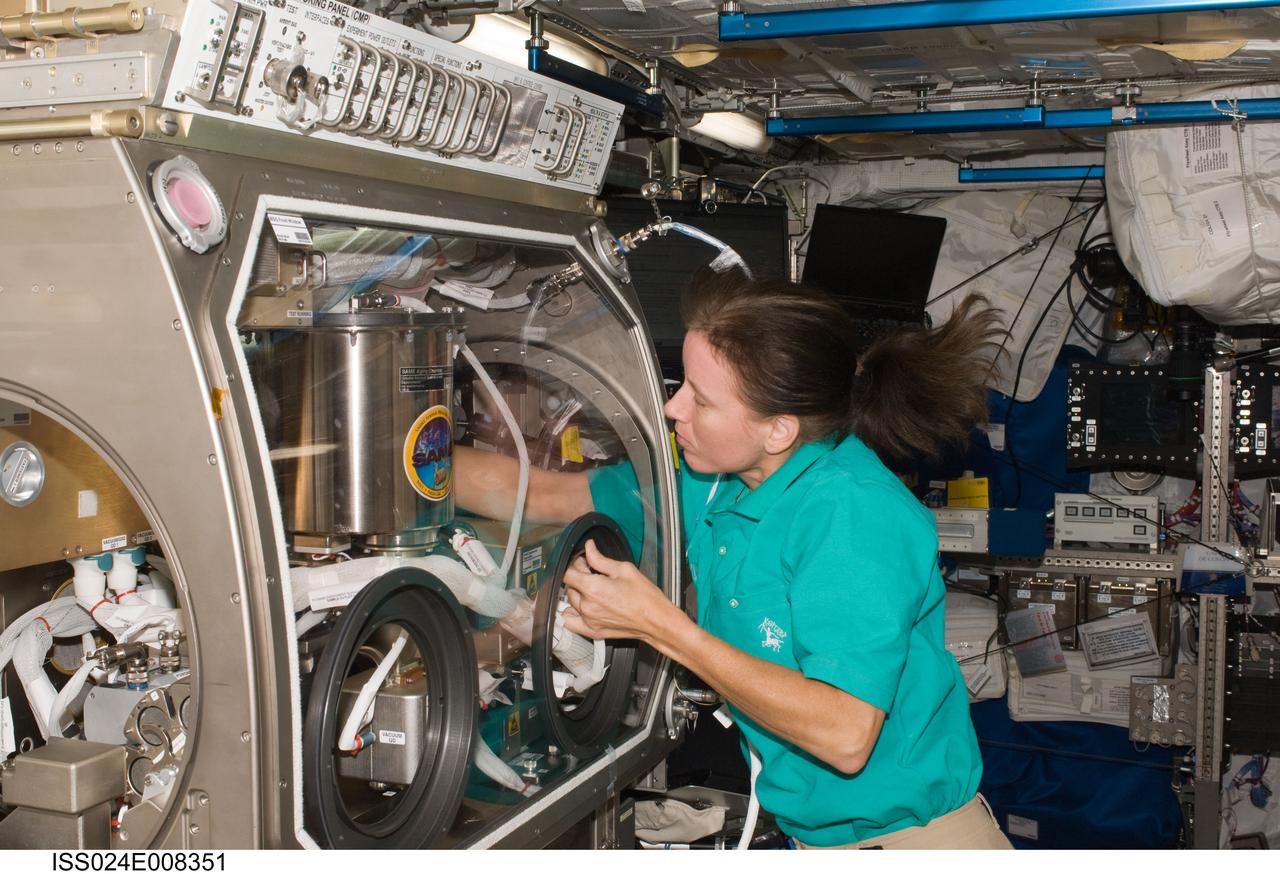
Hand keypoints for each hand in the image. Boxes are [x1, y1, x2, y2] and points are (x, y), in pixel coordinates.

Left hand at [560, 539, 676, 643]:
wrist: (656, 620)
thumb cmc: (645, 596)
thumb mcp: (624, 570)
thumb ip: (600, 559)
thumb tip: (589, 548)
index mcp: (593, 587)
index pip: (567, 572)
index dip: (574, 564)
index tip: (584, 562)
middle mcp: (587, 605)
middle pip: (569, 586)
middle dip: (579, 577)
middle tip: (594, 574)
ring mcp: (588, 620)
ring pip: (571, 602)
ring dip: (578, 594)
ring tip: (593, 590)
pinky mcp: (592, 631)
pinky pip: (570, 622)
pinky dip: (572, 613)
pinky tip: (583, 607)